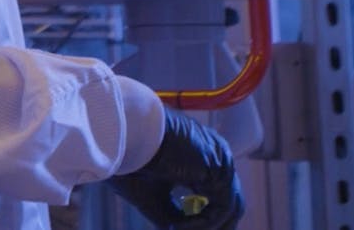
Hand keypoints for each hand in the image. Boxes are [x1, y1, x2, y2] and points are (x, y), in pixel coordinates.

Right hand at [109, 111, 243, 228]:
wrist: (123, 133)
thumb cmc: (131, 160)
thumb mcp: (153, 196)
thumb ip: (174, 216)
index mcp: (203, 159)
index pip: (218, 196)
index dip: (206, 220)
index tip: (179, 228)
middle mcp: (217, 158)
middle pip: (230, 204)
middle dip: (214, 226)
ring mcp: (221, 162)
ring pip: (228, 209)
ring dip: (204, 227)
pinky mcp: (218, 169)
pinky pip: (222, 208)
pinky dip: (202, 223)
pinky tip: (175, 227)